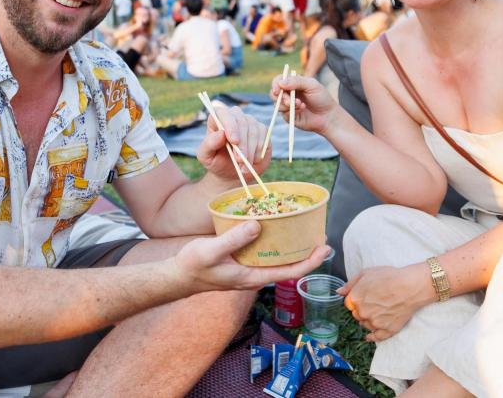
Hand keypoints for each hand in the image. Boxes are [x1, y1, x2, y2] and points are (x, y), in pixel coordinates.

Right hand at [174, 220, 331, 290]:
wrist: (178, 276)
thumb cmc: (193, 266)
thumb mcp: (212, 251)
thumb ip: (234, 239)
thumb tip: (257, 225)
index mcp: (252, 277)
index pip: (290, 273)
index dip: (310, 261)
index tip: (324, 247)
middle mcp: (255, 275)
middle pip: (289, 266)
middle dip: (307, 252)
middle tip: (320, 233)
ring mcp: (249, 268)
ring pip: (277, 259)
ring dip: (293, 246)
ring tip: (304, 228)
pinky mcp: (242, 261)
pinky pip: (265, 252)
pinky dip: (275, 240)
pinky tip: (276, 226)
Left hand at [197, 103, 270, 180]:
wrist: (231, 173)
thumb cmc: (216, 162)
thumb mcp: (206, 157)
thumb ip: (209, 144)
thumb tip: (221, 134)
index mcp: (217, 119)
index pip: (223, 113)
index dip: (230, 125)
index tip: (234, 141)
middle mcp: (234, 116)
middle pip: (241, 121)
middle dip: (242, 143)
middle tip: (240, 160)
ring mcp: (249, 122)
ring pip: (254, 130)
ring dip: (250, 151)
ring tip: (244, 166)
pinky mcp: (262, 130)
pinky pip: (264, 136)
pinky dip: (259, 151)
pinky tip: (253, 161)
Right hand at [270, 73, 337, 134]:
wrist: (328, 115)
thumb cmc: (321, 98)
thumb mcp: (312, 85)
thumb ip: (297, 82)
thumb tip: (280, 82)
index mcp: (292, 83)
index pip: (278, 81)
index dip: (275, 84)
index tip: (277, 90)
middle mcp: (288, 94)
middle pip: (274, 93)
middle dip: (281, 97)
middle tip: (290, 101)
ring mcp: (287, 105)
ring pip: (277, 104)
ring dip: (287, 104)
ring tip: (301, 105)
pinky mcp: (289, 116)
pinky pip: (283, 114)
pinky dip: (291, 111)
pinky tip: (302, 110)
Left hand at [337, 264, 431, 341]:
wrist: (411, 287)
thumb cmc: (390, 277)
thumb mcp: (366, 273)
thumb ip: (350, 284)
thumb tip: (339, 292)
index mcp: (355, 299)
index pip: (349, 304)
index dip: (357, 300)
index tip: (365, 296)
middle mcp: (363, 313)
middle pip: (357, 315)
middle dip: (363, 309)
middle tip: (375, 302)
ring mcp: (374, 323)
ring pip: (366, 325)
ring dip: (369, 320)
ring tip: (380, 311)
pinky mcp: (386, 330)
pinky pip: (376, 337)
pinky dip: (373, 337)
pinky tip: (371, 336)